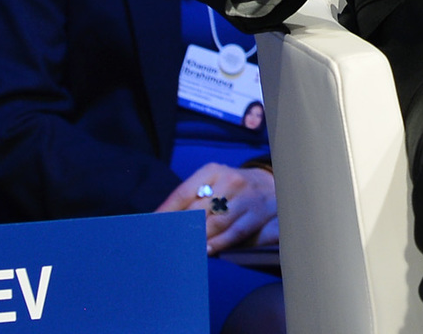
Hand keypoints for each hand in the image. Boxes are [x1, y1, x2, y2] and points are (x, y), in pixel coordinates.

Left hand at [155, 163, 278, 253]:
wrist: (270, 182)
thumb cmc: (231, 187)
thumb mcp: (213, 182)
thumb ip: (192, 198)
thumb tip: (163, 220)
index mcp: (212, 171)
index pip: (183, 193)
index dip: (166, 212)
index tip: (151, 226)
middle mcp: (230, 181)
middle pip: (198, 211)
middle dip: (180, 229)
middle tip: (165, 243)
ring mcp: (245, 197)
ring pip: (215, 224)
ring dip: (198, 239)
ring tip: (183, 250)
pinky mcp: (257, 214)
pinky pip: (234, 233)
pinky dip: (219, 244)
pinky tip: (206, 251)